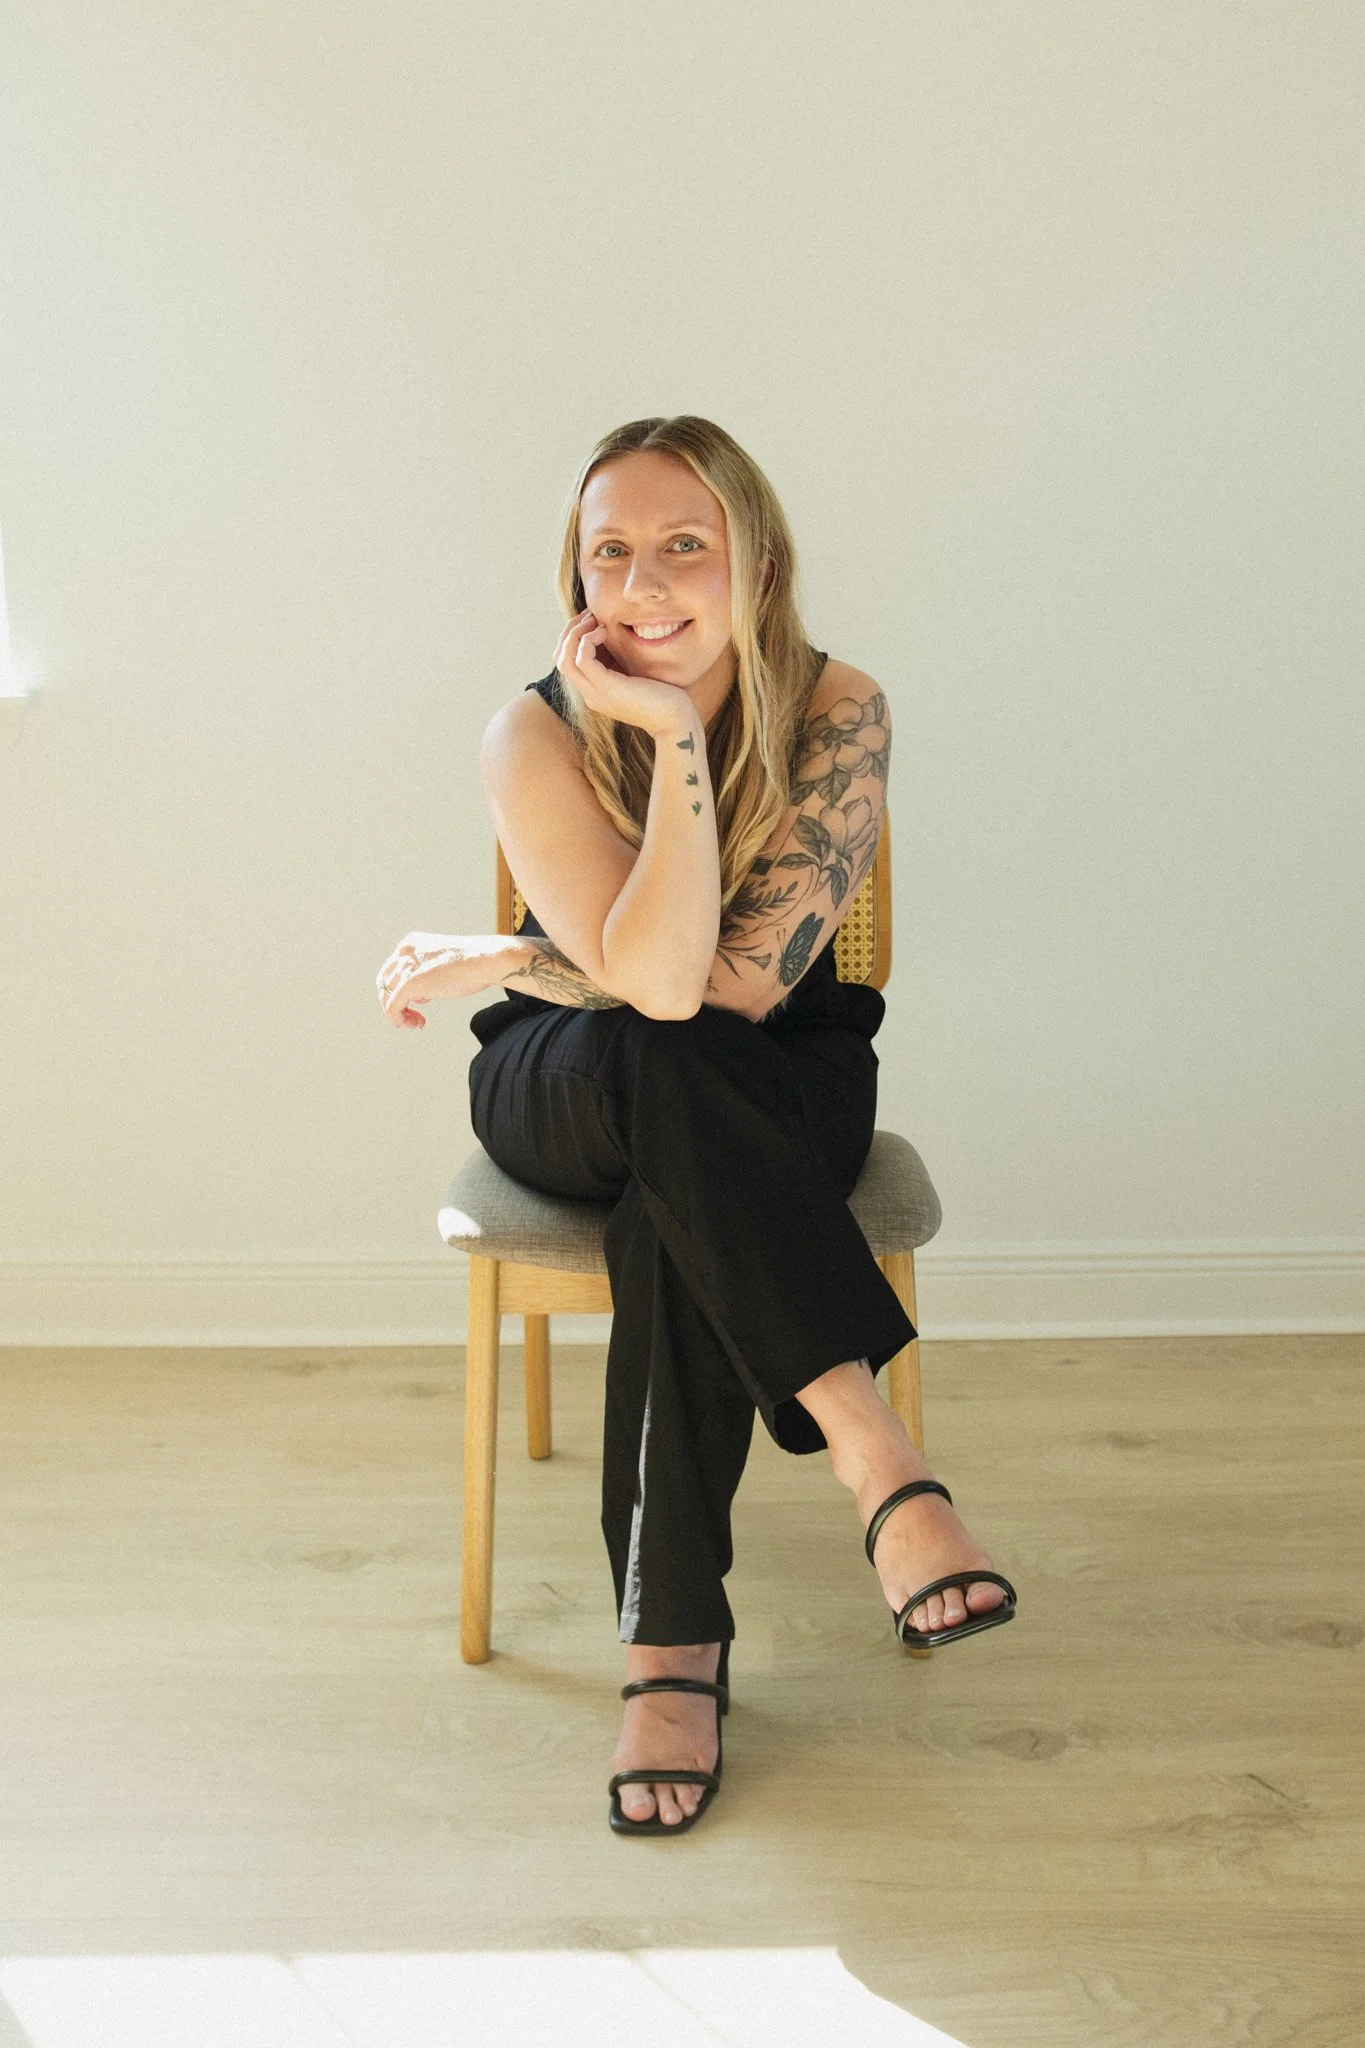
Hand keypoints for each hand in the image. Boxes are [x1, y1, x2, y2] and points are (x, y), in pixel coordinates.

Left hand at [376, 932, 518, 1028]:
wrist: (485, 960)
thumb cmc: (472, 963)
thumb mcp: (442, 964)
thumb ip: (427, 974)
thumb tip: (419, 995)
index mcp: (410, 944)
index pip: (392, 970)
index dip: (399, 990)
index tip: (418, 1005)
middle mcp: (404, 952)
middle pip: (385, 983)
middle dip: (395, 1003)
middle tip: (412, 1018)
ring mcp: (406, 966)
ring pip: (386, 995)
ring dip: (399, 1014)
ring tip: (416, 1023)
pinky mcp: (410, 982)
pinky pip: (392, 1005)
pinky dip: (397, 1018)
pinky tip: (413, 1024)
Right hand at [554, 609, 697, 738]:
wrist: (675, 720)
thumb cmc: (663, 696)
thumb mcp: (635, 673)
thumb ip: (621, 660)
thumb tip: (615, 634)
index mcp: (595, 691)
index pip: (566, 661)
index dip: (573, 637)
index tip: (592, 619)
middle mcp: (590, 694)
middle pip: (560, 659)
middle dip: (570, 631)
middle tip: (590, 615)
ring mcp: (596, 693)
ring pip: (564, 659)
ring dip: (576, 633)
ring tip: (595, 621)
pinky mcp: (607, 688)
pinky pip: (582, 659)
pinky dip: (588, 640)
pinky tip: (605, 631)